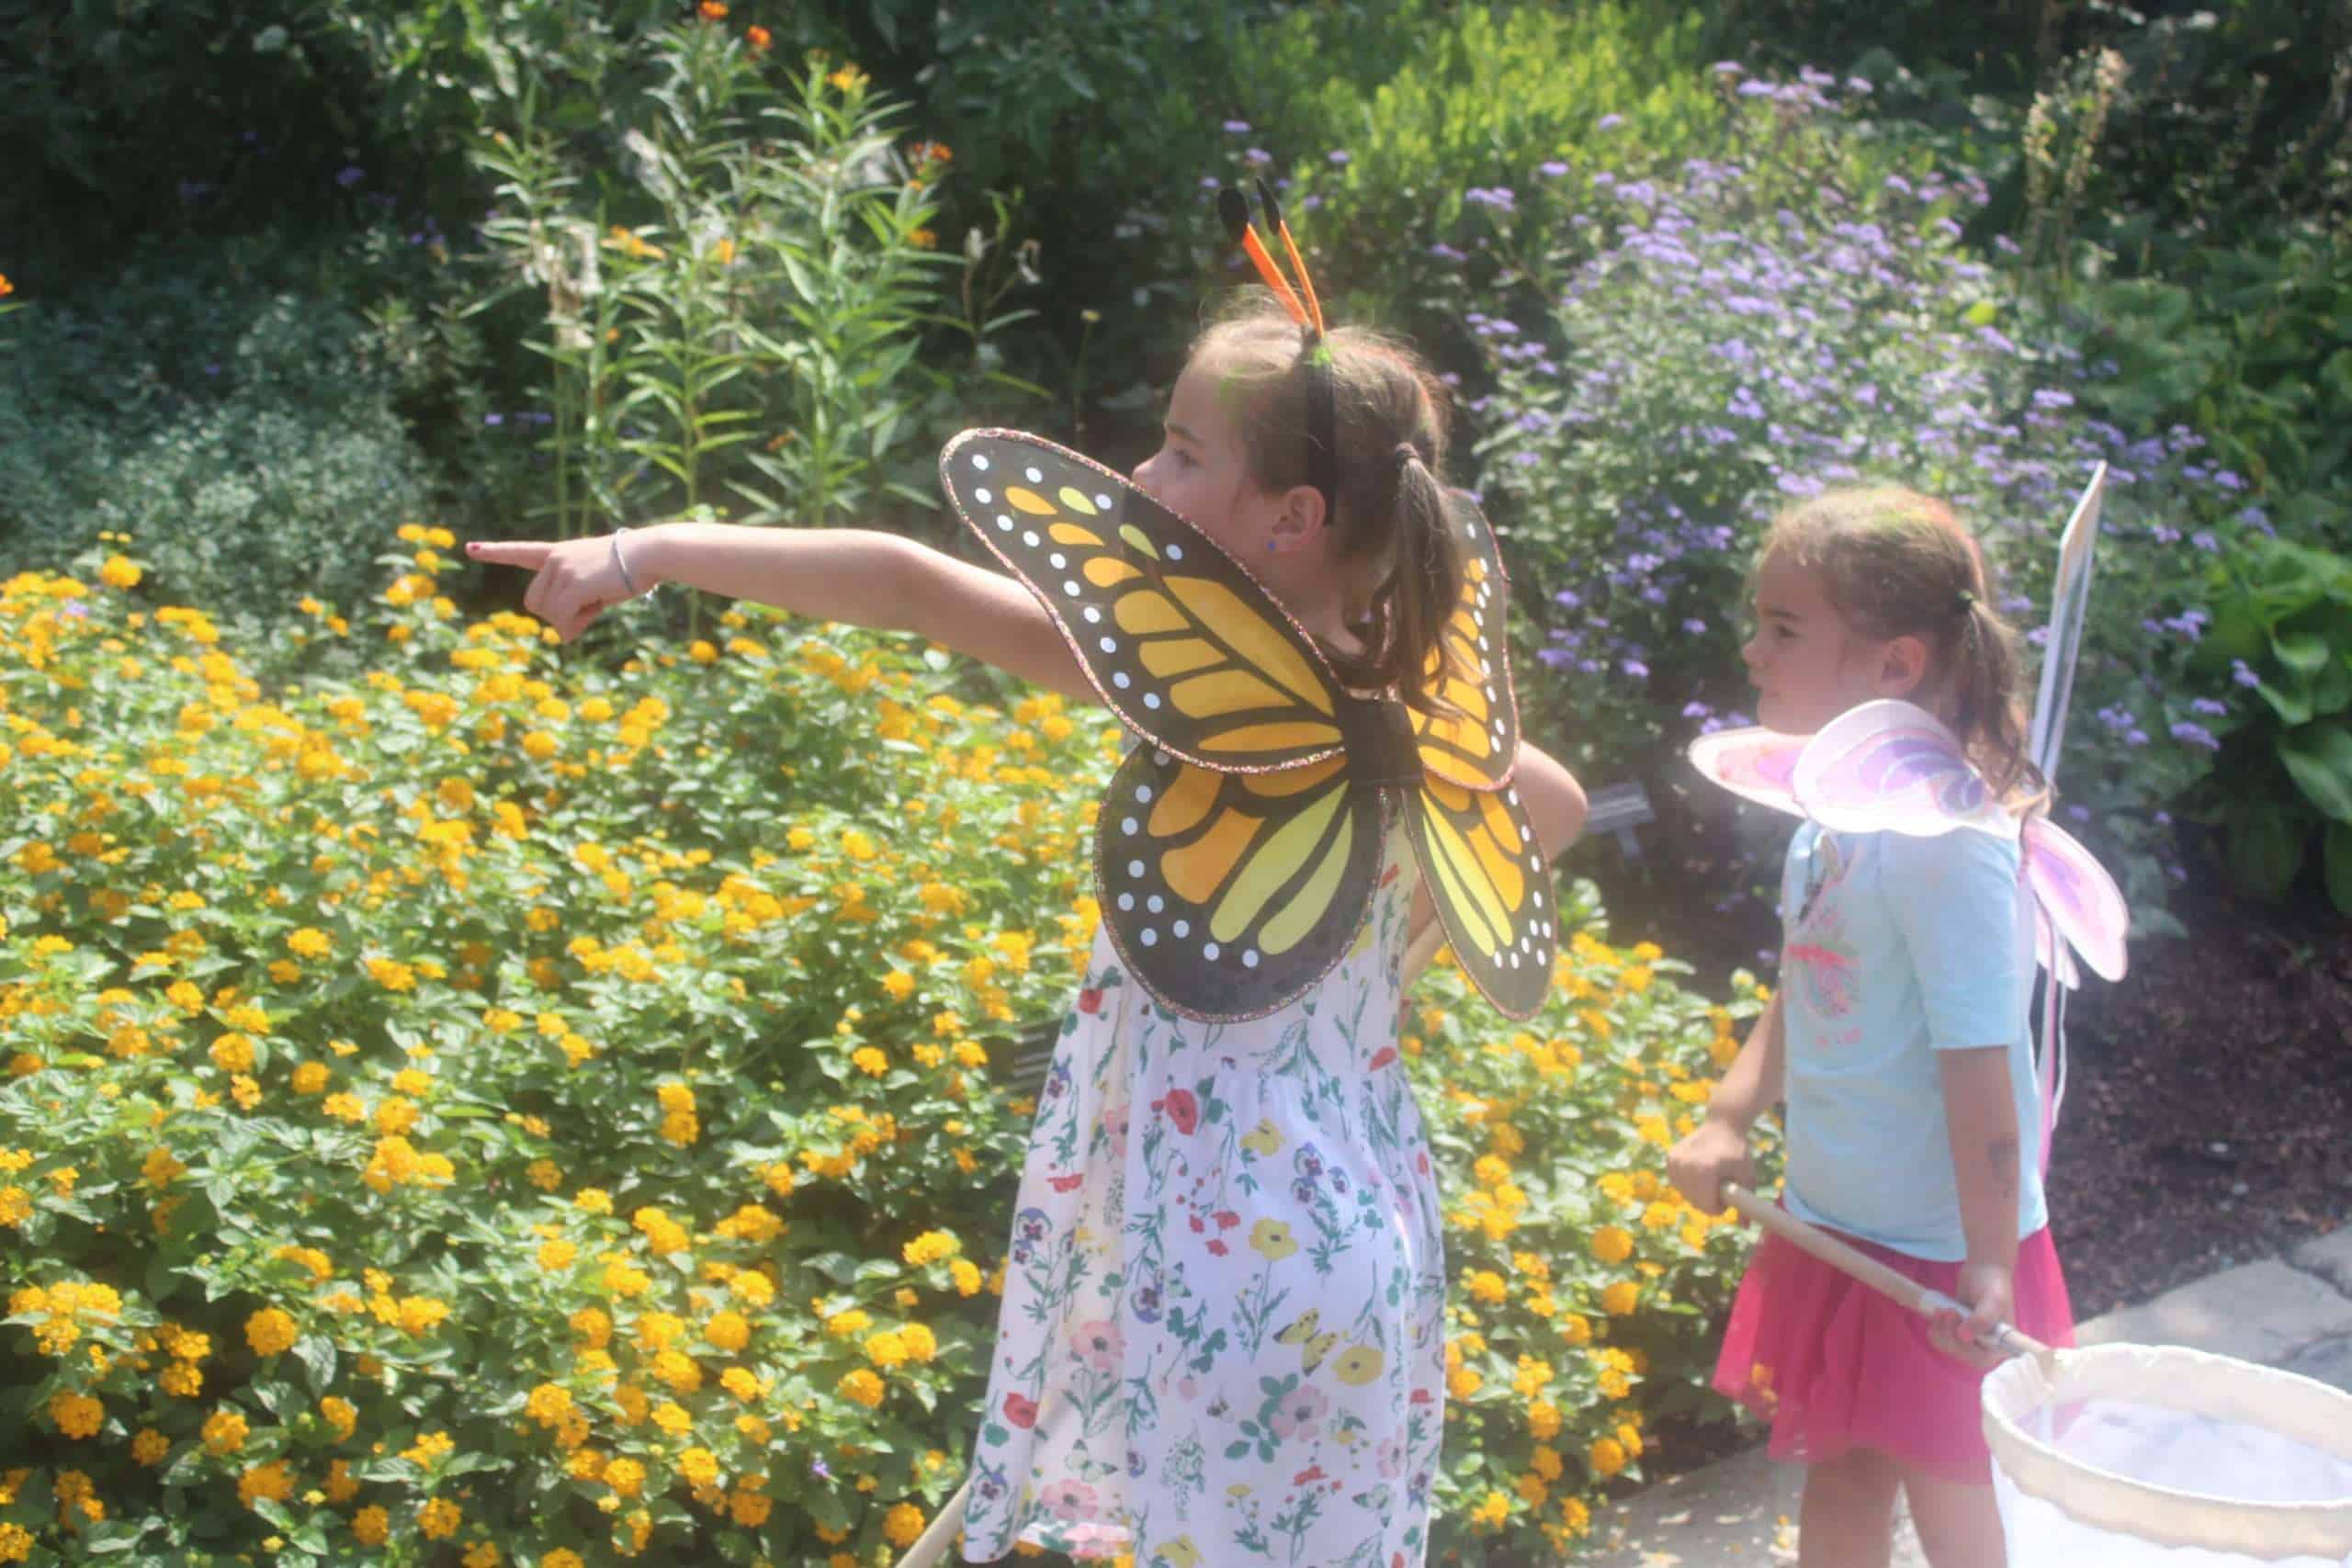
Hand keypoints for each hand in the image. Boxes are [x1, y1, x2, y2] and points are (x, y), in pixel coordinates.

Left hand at [466, 534, 647, 641]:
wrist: (650, 554)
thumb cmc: (632, 571)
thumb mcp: (598, 586)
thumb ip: (576, 604)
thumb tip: (562, 634)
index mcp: (559, 553)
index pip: (521, 552)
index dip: (495, 552)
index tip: (470, 549)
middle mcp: (554, 559)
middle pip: (534, 603)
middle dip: (556, 616)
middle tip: (586, 612)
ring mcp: (561, 569)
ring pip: (548, 613)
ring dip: (570, 621)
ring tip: (596, 605)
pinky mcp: (573, 583)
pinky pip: (563, 618)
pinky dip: (576, 625)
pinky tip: (595, 612)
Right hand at [1665, 1118, 1753, 1214]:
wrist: (1722, 1124)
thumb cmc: (1738, 1152)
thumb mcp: (1747, 1177)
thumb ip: (1745, 1203)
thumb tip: (1745, 1228)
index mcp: (1705, 1171)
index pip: (1706, 1206)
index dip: (1719, 1207)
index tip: (1727, 1195)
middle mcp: (1686, 1166)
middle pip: (1695, 1202)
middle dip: (1708, 1200)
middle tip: (1720, 1186)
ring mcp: (1675, 1161)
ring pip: (1685, 1194)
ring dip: (1697, 1192)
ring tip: (1710, 1177)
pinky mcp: (1670, 1159)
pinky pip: (1677, 1184)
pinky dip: (1687, 1184)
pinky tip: (1698, 1172)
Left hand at [1932, 1259, 2014, 1368]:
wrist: (1983, 1270)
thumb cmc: (1993, 1285)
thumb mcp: (1992, 1301)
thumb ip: (1981, 1320)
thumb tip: (1963, 1337)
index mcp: (2001, 1344)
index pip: (1982, 1359)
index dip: (1967, 1350)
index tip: (1960, 1330)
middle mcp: (1985, 1346)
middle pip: (1961, 1353)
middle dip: (1950, 1334)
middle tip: (1949, 1311)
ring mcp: (1969, 1339)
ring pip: (1947, 1346)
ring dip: (1940, 1329)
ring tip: (1943, 1310)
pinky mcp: (1955, 1331)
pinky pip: (1940, 1339)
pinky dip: (1935, 1328)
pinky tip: (1938, 1314)